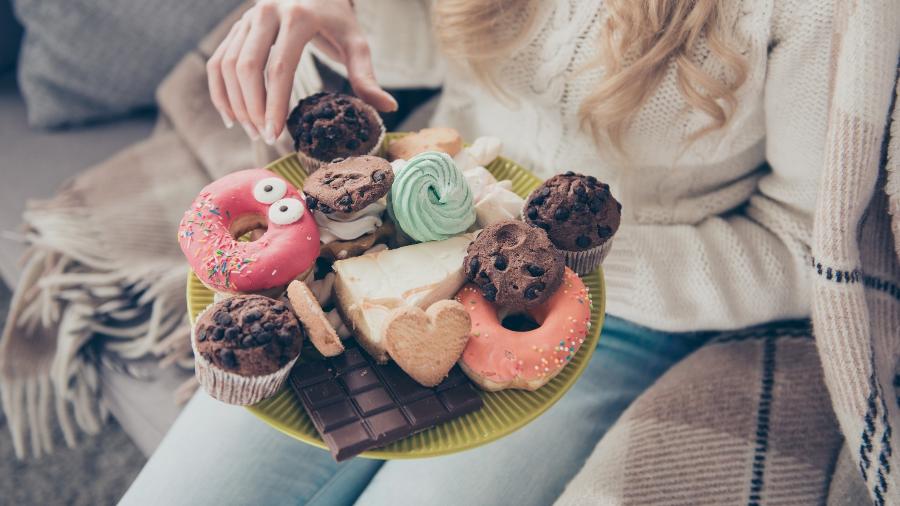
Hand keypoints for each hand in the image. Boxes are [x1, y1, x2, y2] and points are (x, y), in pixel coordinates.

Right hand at [207, 0, 396, 143]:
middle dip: (253, 107)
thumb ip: (366, 76)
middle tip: (264, 137)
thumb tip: (388, 108)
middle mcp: (266, 12)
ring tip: (252, 131)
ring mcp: (247, 18)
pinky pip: (219, 61)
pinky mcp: (236, 27)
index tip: (276, 134)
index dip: (275, 104)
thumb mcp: (356, 43)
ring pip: (228, 64)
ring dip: (235, 102)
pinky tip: (232, 116)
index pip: (280, 66)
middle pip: (247, 66)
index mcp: (298, 16)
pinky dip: (220, 90)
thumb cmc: (338, 19)